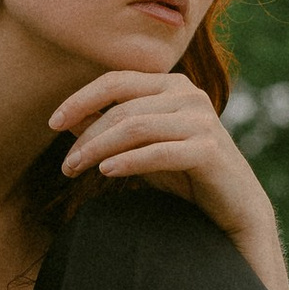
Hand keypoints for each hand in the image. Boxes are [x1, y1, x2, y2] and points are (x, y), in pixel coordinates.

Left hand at [51, 69, 288, 289]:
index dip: (80, 99)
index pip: (115, 81)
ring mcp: (201, 120)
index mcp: (172, 85)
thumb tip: (67, 119)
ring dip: (98, 149)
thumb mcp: (143, 148)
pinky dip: (128, 161)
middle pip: (121, 108)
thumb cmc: (186, 176)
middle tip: (66, 165)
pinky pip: (157, 152)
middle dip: (86, 135)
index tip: (52, 122)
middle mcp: (189, 95)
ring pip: (135, 127)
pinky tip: (106, 172)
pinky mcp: (209, 149)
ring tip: (75, 169)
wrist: (236, 208)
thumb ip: (111, 129)